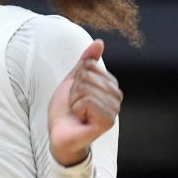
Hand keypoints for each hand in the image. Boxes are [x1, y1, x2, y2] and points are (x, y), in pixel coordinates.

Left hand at [48, 40, 121, 166]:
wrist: (60, 134)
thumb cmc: (66, 110)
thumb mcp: (73, 81)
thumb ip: (85, 62)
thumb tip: (99, 42)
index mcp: (110, 85)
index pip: (89, 66)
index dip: (75, 79)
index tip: (75, 94)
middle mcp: (116, 96)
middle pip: (87, 76)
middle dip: (74, 91)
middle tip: (75, 105)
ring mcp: (114, 109)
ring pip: (86, 89)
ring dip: (74, 101)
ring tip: (77, 113)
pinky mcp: (108, 121)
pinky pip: (88, 101)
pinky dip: (77, 109)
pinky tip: (80, 118)